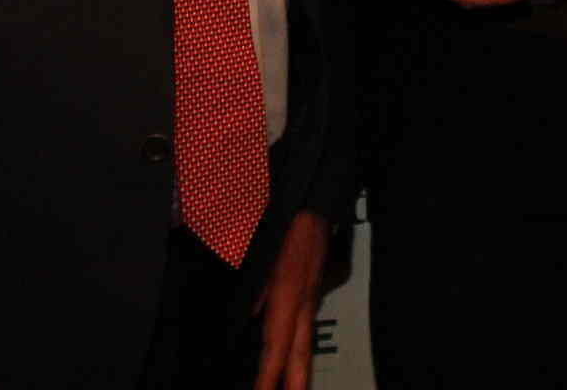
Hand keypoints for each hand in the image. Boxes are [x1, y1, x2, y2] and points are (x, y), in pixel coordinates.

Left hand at [251, 209, 330, 389]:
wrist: (314, 197)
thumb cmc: (286, 219)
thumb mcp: (258, 250)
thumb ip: (255, 288)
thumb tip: (252, 316)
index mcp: (288, 292)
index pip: (276, 344)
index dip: (268, 375)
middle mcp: (304, 300)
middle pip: (301, 354)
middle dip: (295, 383)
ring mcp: (311, 296)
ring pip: (305, 343)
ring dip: (299, 372)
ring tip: (293, 389)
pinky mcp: (311, 290)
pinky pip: (304, 327)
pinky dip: (298, 350)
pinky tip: (292, 360)